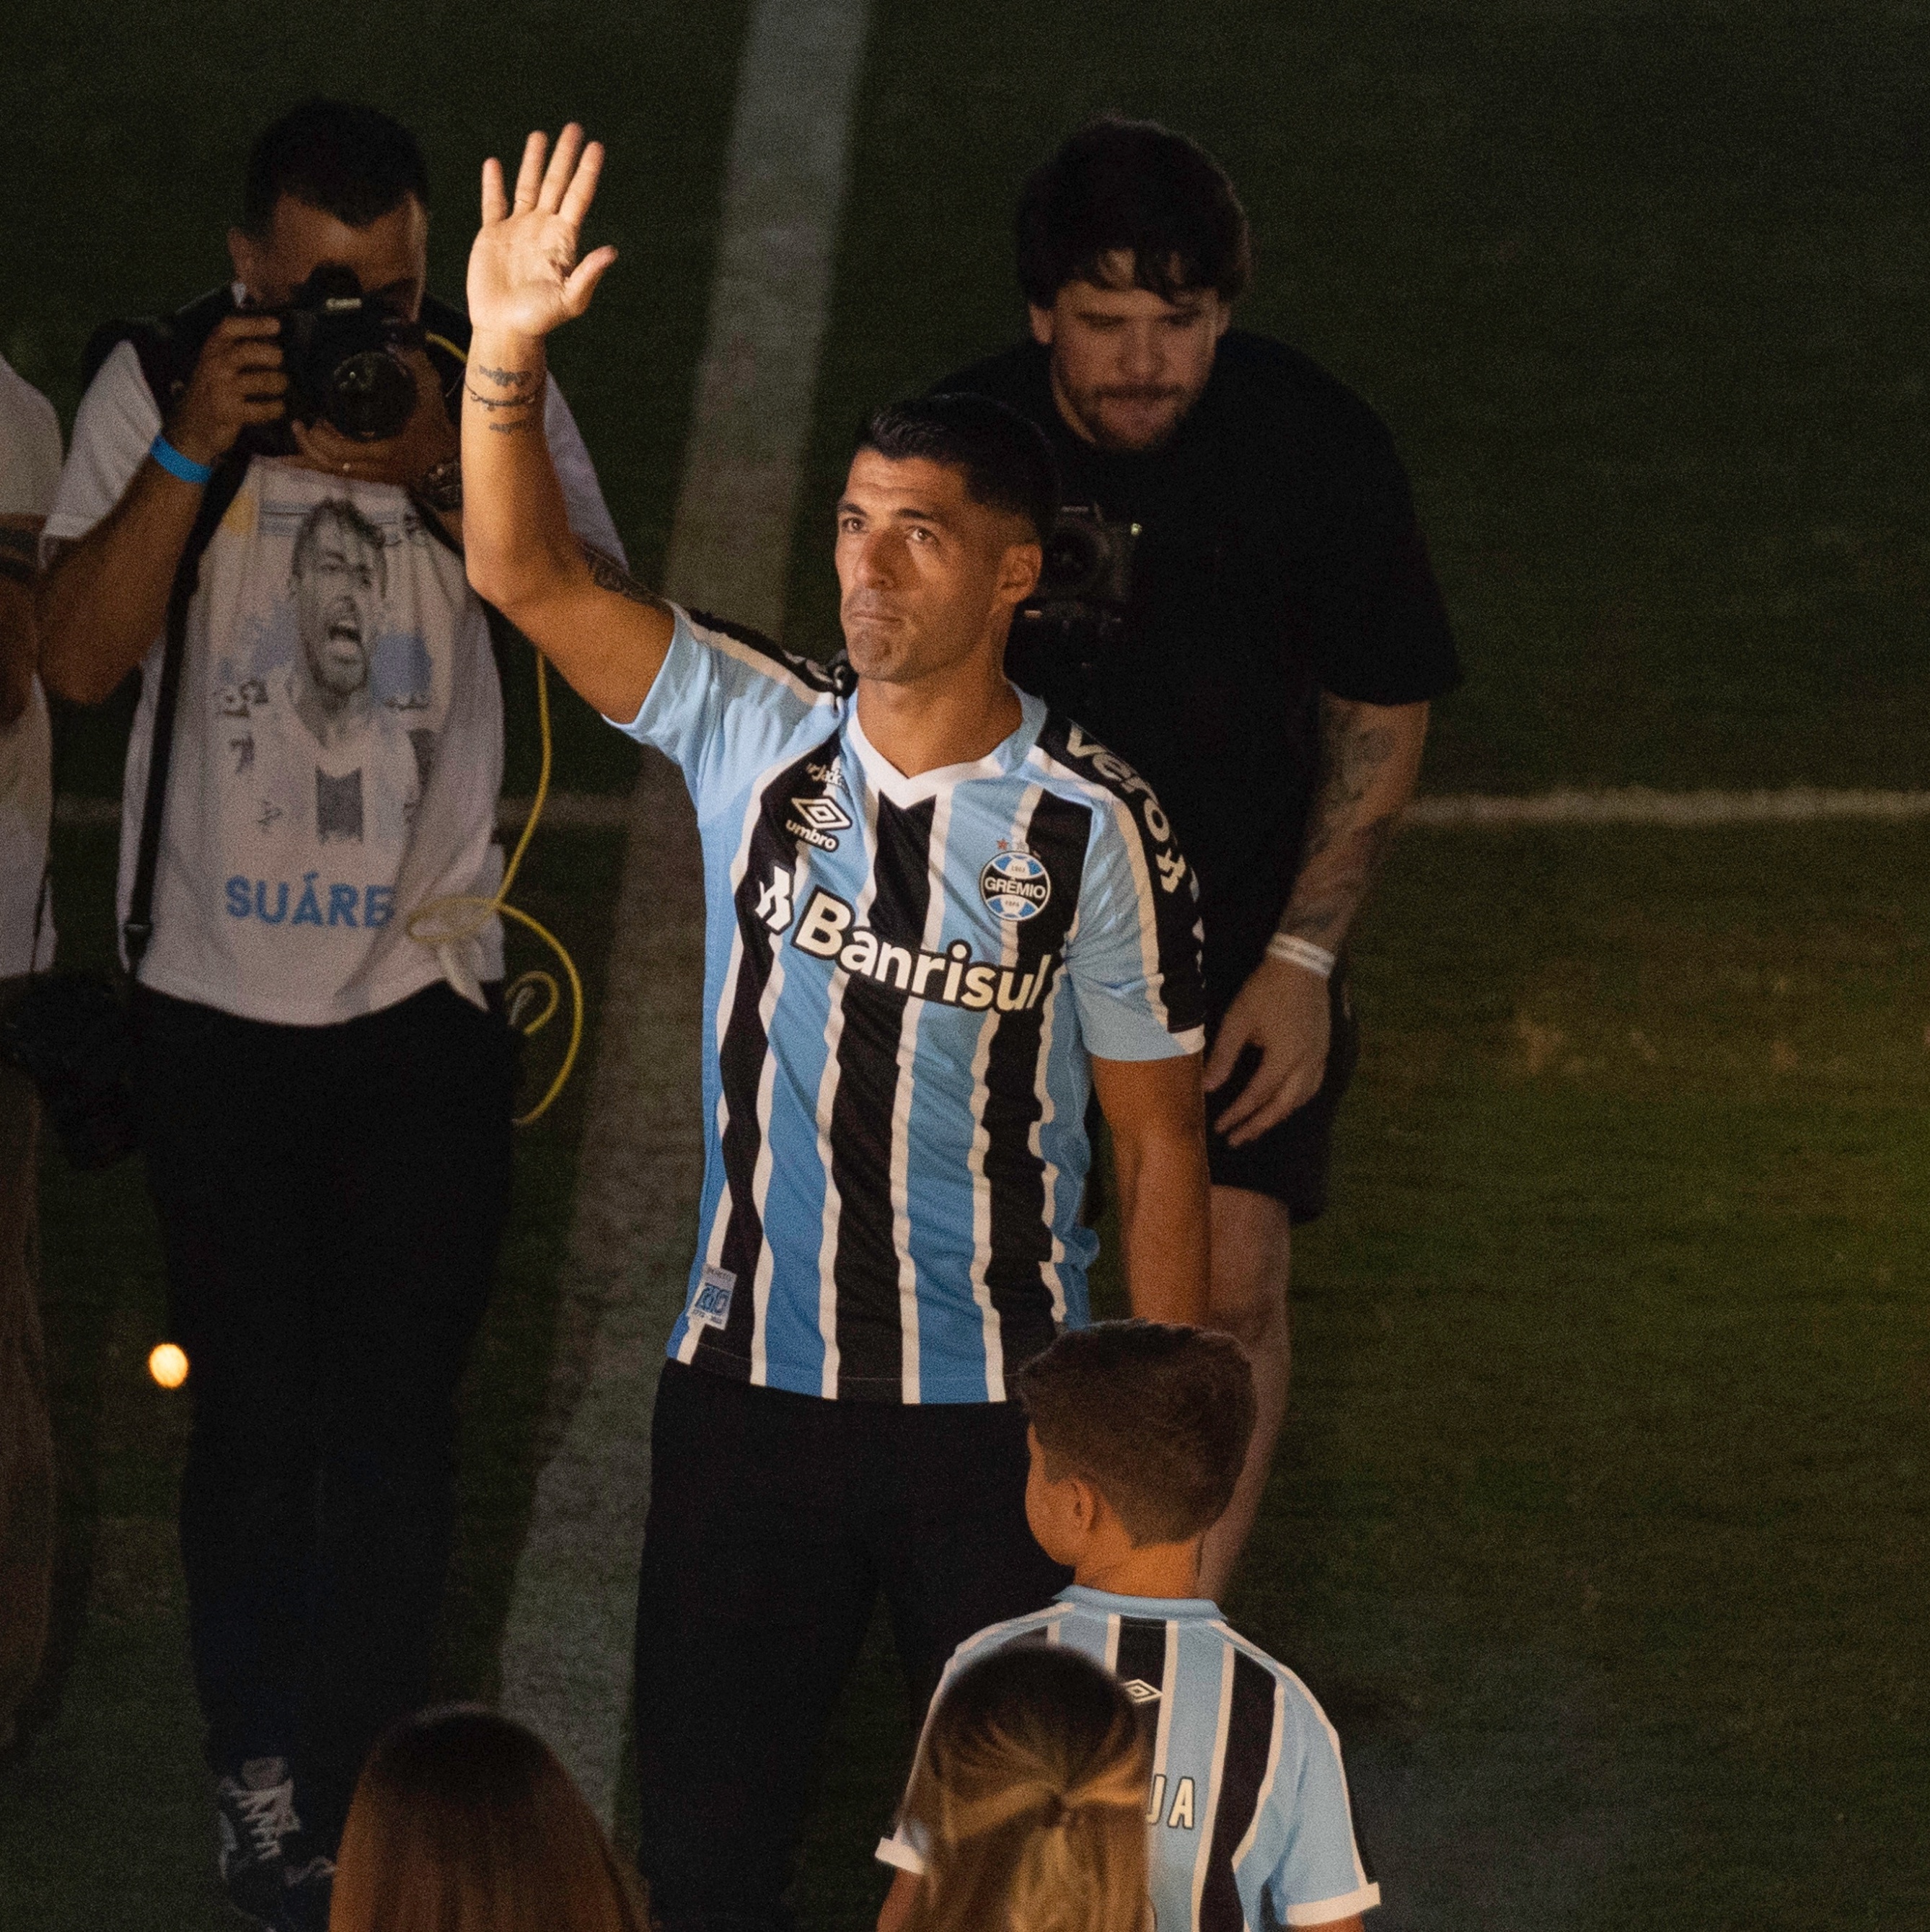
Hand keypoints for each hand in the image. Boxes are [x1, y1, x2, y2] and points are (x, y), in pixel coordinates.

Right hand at [166, 314, 285, 467]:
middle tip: (280, 361)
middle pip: (246, 352)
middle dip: (270, 355)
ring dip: (278, 382)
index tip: (277, 325)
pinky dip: (276, 408)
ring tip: (282, 385)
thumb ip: (238, 348)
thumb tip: (275, 335)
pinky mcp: (229, 413)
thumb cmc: (212, 390)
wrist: (189, 427)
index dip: (254, 324)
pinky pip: (262, 409)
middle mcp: (214, 366)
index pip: (229, 328)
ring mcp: (221, 390)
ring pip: (259, 381)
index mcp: (212, 349)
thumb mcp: (217, 364)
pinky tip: (278, 407)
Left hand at [288, 347, 458, 488]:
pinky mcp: (370, 477)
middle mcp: (373, 467)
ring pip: (331, 471)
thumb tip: (393, 339)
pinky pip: (337, 474)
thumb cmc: (436, 427)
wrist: (447, 462)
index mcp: (384, 448)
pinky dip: (318, 464)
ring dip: (311, 454)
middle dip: (310, 444)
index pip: (341, 450)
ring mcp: (371, 475)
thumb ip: (413, 365)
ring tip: (301, 432)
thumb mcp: (428, 392)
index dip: (322, 436)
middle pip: (329, 463)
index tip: (316, 417)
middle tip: (301, 422)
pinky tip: (299, 457)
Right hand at [468, 124, 616, 340]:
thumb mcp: (570, 299)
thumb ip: (588, 274)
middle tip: (574, 127)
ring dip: (533, 161)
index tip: (596, 146)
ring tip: (540, 136)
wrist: (505, 328)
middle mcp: (543, 229)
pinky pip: (493, 203)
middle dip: (564, 156)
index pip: (578, 197)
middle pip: (556, 183)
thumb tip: (611, 251)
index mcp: (563, 240)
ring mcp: (518, 229)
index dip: (586, 171)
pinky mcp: (492, 235)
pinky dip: (494, 184)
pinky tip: (495, 164)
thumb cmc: (540, 319)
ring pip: (527, 186)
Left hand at [1203, 956, 1330, 1145]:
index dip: (1238, 1115)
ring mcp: (1319, 1059)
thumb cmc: (1266, 990)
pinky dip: (1295, 1101)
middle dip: (1257, 1126)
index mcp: (1284, 1058)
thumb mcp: (1238, 1020)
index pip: (1258, 1096)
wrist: (1302, 964)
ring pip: (1300, 1100)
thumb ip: (1223, 1056)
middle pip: (1282, 1107)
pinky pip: (1312, 1087)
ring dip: (1277, 1117)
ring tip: (1255, 1127)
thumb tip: (1207, 1087)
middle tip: (1236, 1140)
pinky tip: (1283, 1104)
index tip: (1219, 1128)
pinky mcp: (1323, 1051)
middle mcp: (1306, 1064)